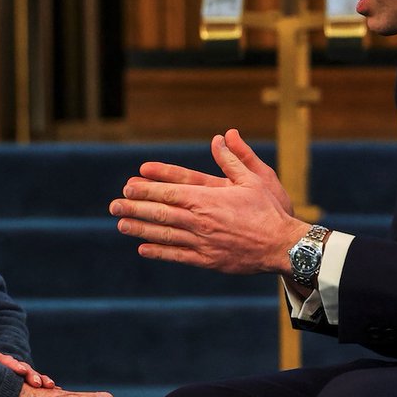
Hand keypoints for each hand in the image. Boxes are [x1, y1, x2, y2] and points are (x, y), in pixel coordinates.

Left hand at [0, 352, 57, 388]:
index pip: (2, 359)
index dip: (12, 365)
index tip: (21, 371)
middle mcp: (5, 365)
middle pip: (20, 366)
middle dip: (30, 374)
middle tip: (37, 383)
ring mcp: (15, 372)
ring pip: (29, 373)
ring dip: (40, 379)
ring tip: (49, 385)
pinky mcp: (23, 380)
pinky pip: (35, 380)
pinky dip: (44, 383)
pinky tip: (53, 387)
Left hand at [109, 128, 307, 273]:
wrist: (282, 245)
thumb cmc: (270, 210)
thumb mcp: (255, 178)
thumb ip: (235, 158)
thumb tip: (222, 136)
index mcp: (209, 198)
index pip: (170, 190)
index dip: (147, 188)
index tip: (129, 184)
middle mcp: (201, 220)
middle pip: (161, 212)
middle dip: (135, 207)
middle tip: (114, 203)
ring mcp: (202, 242)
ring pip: (164, 234)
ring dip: (140, 228)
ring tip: (120, 223)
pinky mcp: (207, 260)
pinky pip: (177, 255)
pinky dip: (159, 251)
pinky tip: (143, 248)